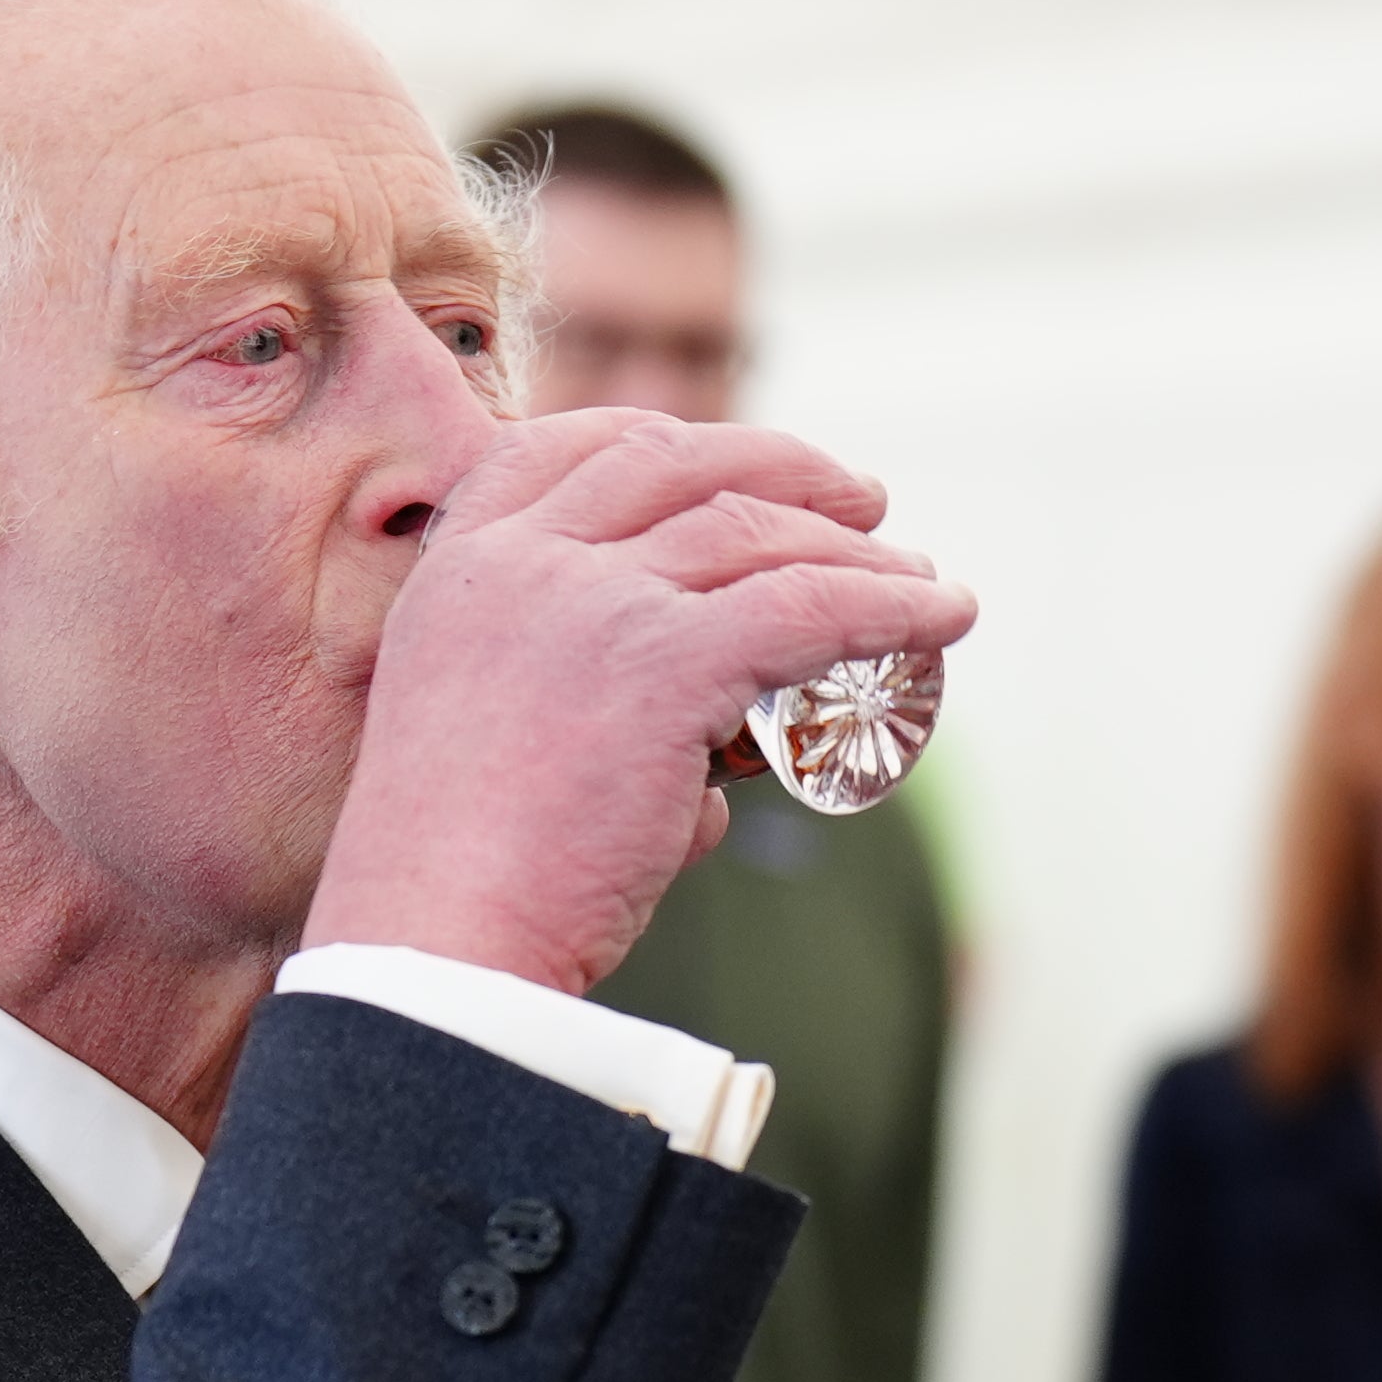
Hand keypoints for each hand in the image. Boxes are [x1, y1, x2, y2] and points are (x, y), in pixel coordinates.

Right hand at [306, 408, 975, 997]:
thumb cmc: (463, 882)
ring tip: (918, 577)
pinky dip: (890, 608)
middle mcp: (519, 559)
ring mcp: (590, 600)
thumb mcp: (483, 740)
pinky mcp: (663, 662)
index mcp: (459, 567)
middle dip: (782, 469)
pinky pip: (807, 609)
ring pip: (754, 536)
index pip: (568, 448)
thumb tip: (712, 765)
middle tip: (861, 501)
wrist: (435, 942)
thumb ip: (574, 703)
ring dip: (853, 550)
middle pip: (678, 468)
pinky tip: (946, 617)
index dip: (666, 439)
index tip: (733, 458)